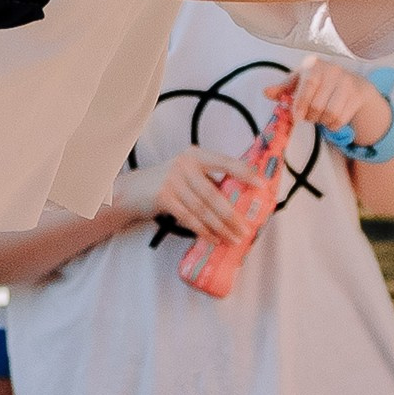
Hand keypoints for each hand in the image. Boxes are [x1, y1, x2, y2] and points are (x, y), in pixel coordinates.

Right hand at [112, 149, 268, 246]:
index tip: (262, 185)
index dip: (245, 173)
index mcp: (195, 155)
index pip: (225, 162)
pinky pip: (189, 218)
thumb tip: (240, 199)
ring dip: (220, 227)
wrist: (131, 190)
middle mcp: (184, 165)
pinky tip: (214, 239)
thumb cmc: (167, 183)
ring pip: (203, 209)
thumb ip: (209, 181)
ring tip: (234, 239)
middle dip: (232, 215)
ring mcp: (172, 180)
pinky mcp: (163, 197)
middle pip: (214, 194)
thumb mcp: (187, 174)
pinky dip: (203, 230)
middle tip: (246, 229)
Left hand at [264, 57, 393, 145]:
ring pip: (331, 113)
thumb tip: (266, 92)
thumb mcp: (301, 81)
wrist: (352, 83)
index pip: (308, 84)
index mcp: (315, 65)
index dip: (300, 103)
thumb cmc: (320, 82)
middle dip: (310, 116)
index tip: (296, 117)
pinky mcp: (358, 95)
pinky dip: (333, 125)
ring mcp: (348, 82)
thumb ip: (284, 88)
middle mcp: (333, 70)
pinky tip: (330, 120)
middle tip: (308, 116)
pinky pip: (342, 119)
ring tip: (319, 116)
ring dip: (322, 121)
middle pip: (318, 104)